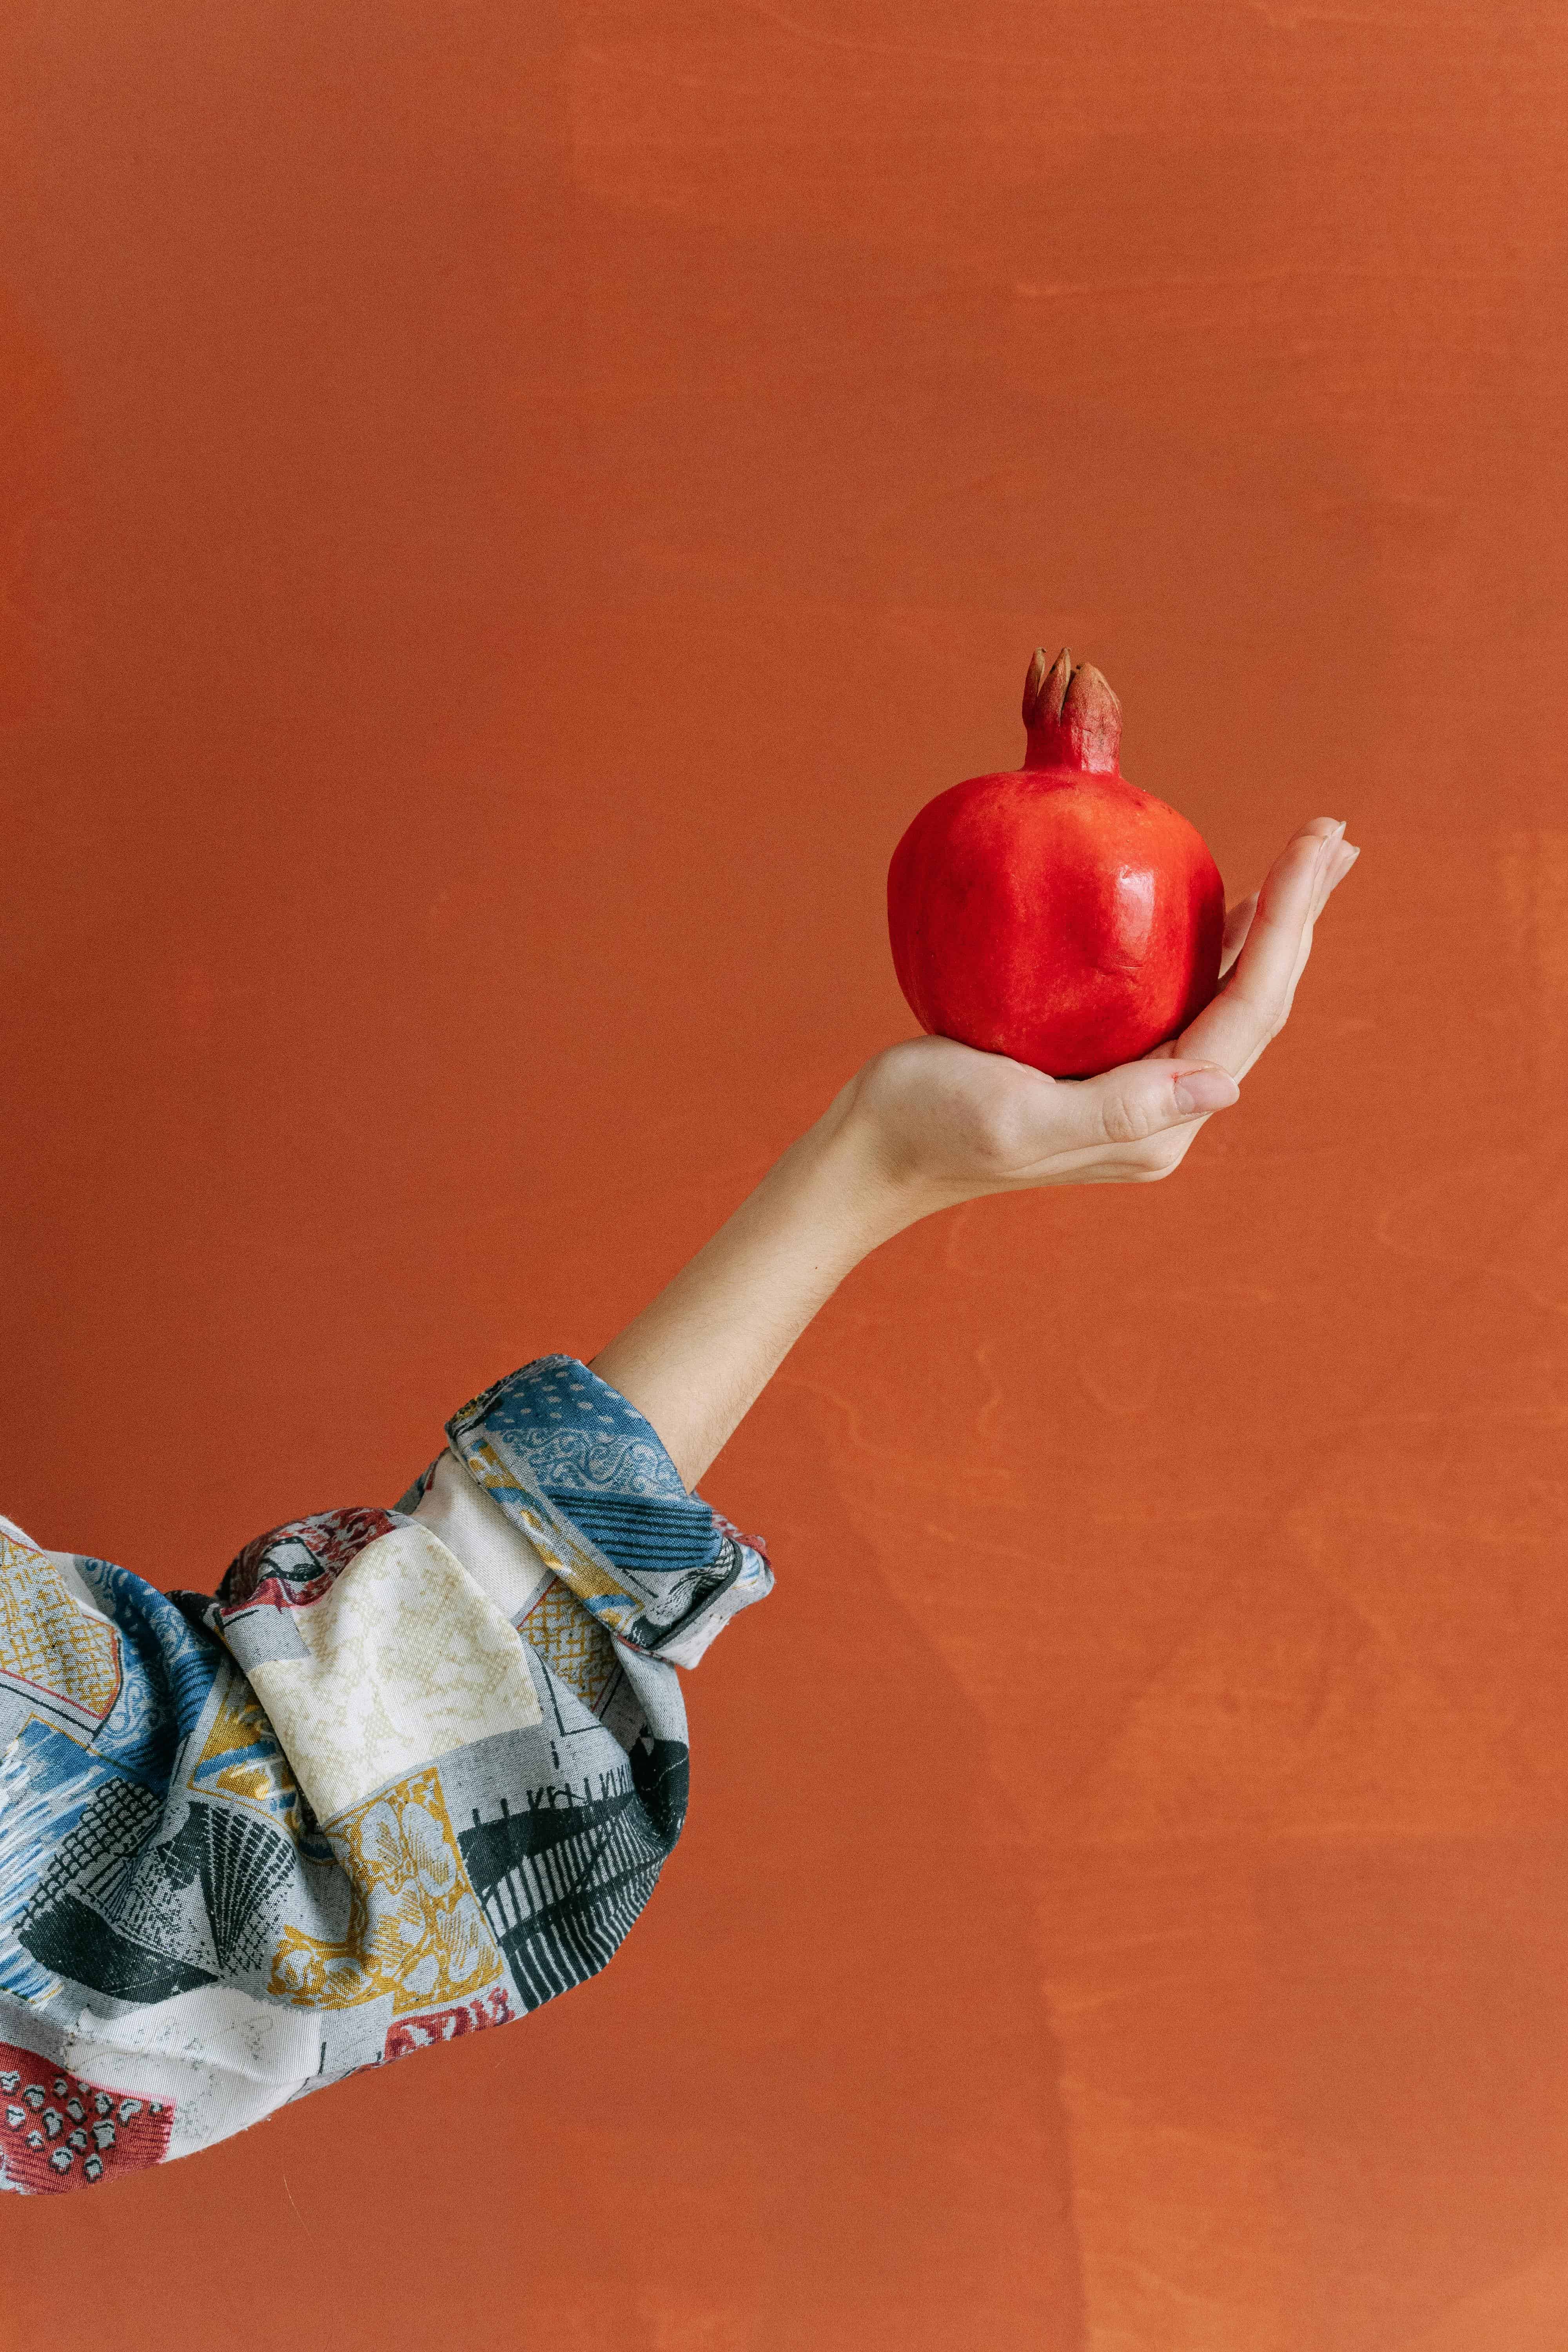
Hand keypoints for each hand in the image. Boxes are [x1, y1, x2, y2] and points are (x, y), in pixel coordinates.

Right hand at [847, 816, 1359, 1206]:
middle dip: (1300, 917)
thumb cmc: (930, 1124)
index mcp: (1157, 1123)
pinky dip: (1217, 942)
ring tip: (1310, 862)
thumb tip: (1225, 1085)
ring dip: (1272, 927)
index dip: (1286, 927)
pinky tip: (1230, 907)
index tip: (1309, 848)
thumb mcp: (1018, 1118)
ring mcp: (1141, 1087)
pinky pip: (1184, 993)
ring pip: (1230, 994)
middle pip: (1257, 1001)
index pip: (1246, 1011)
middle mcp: (1165, 1109)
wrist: (874, 1148)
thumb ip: (1121, 1107)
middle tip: (1334, 836)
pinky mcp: (1110, 1063)